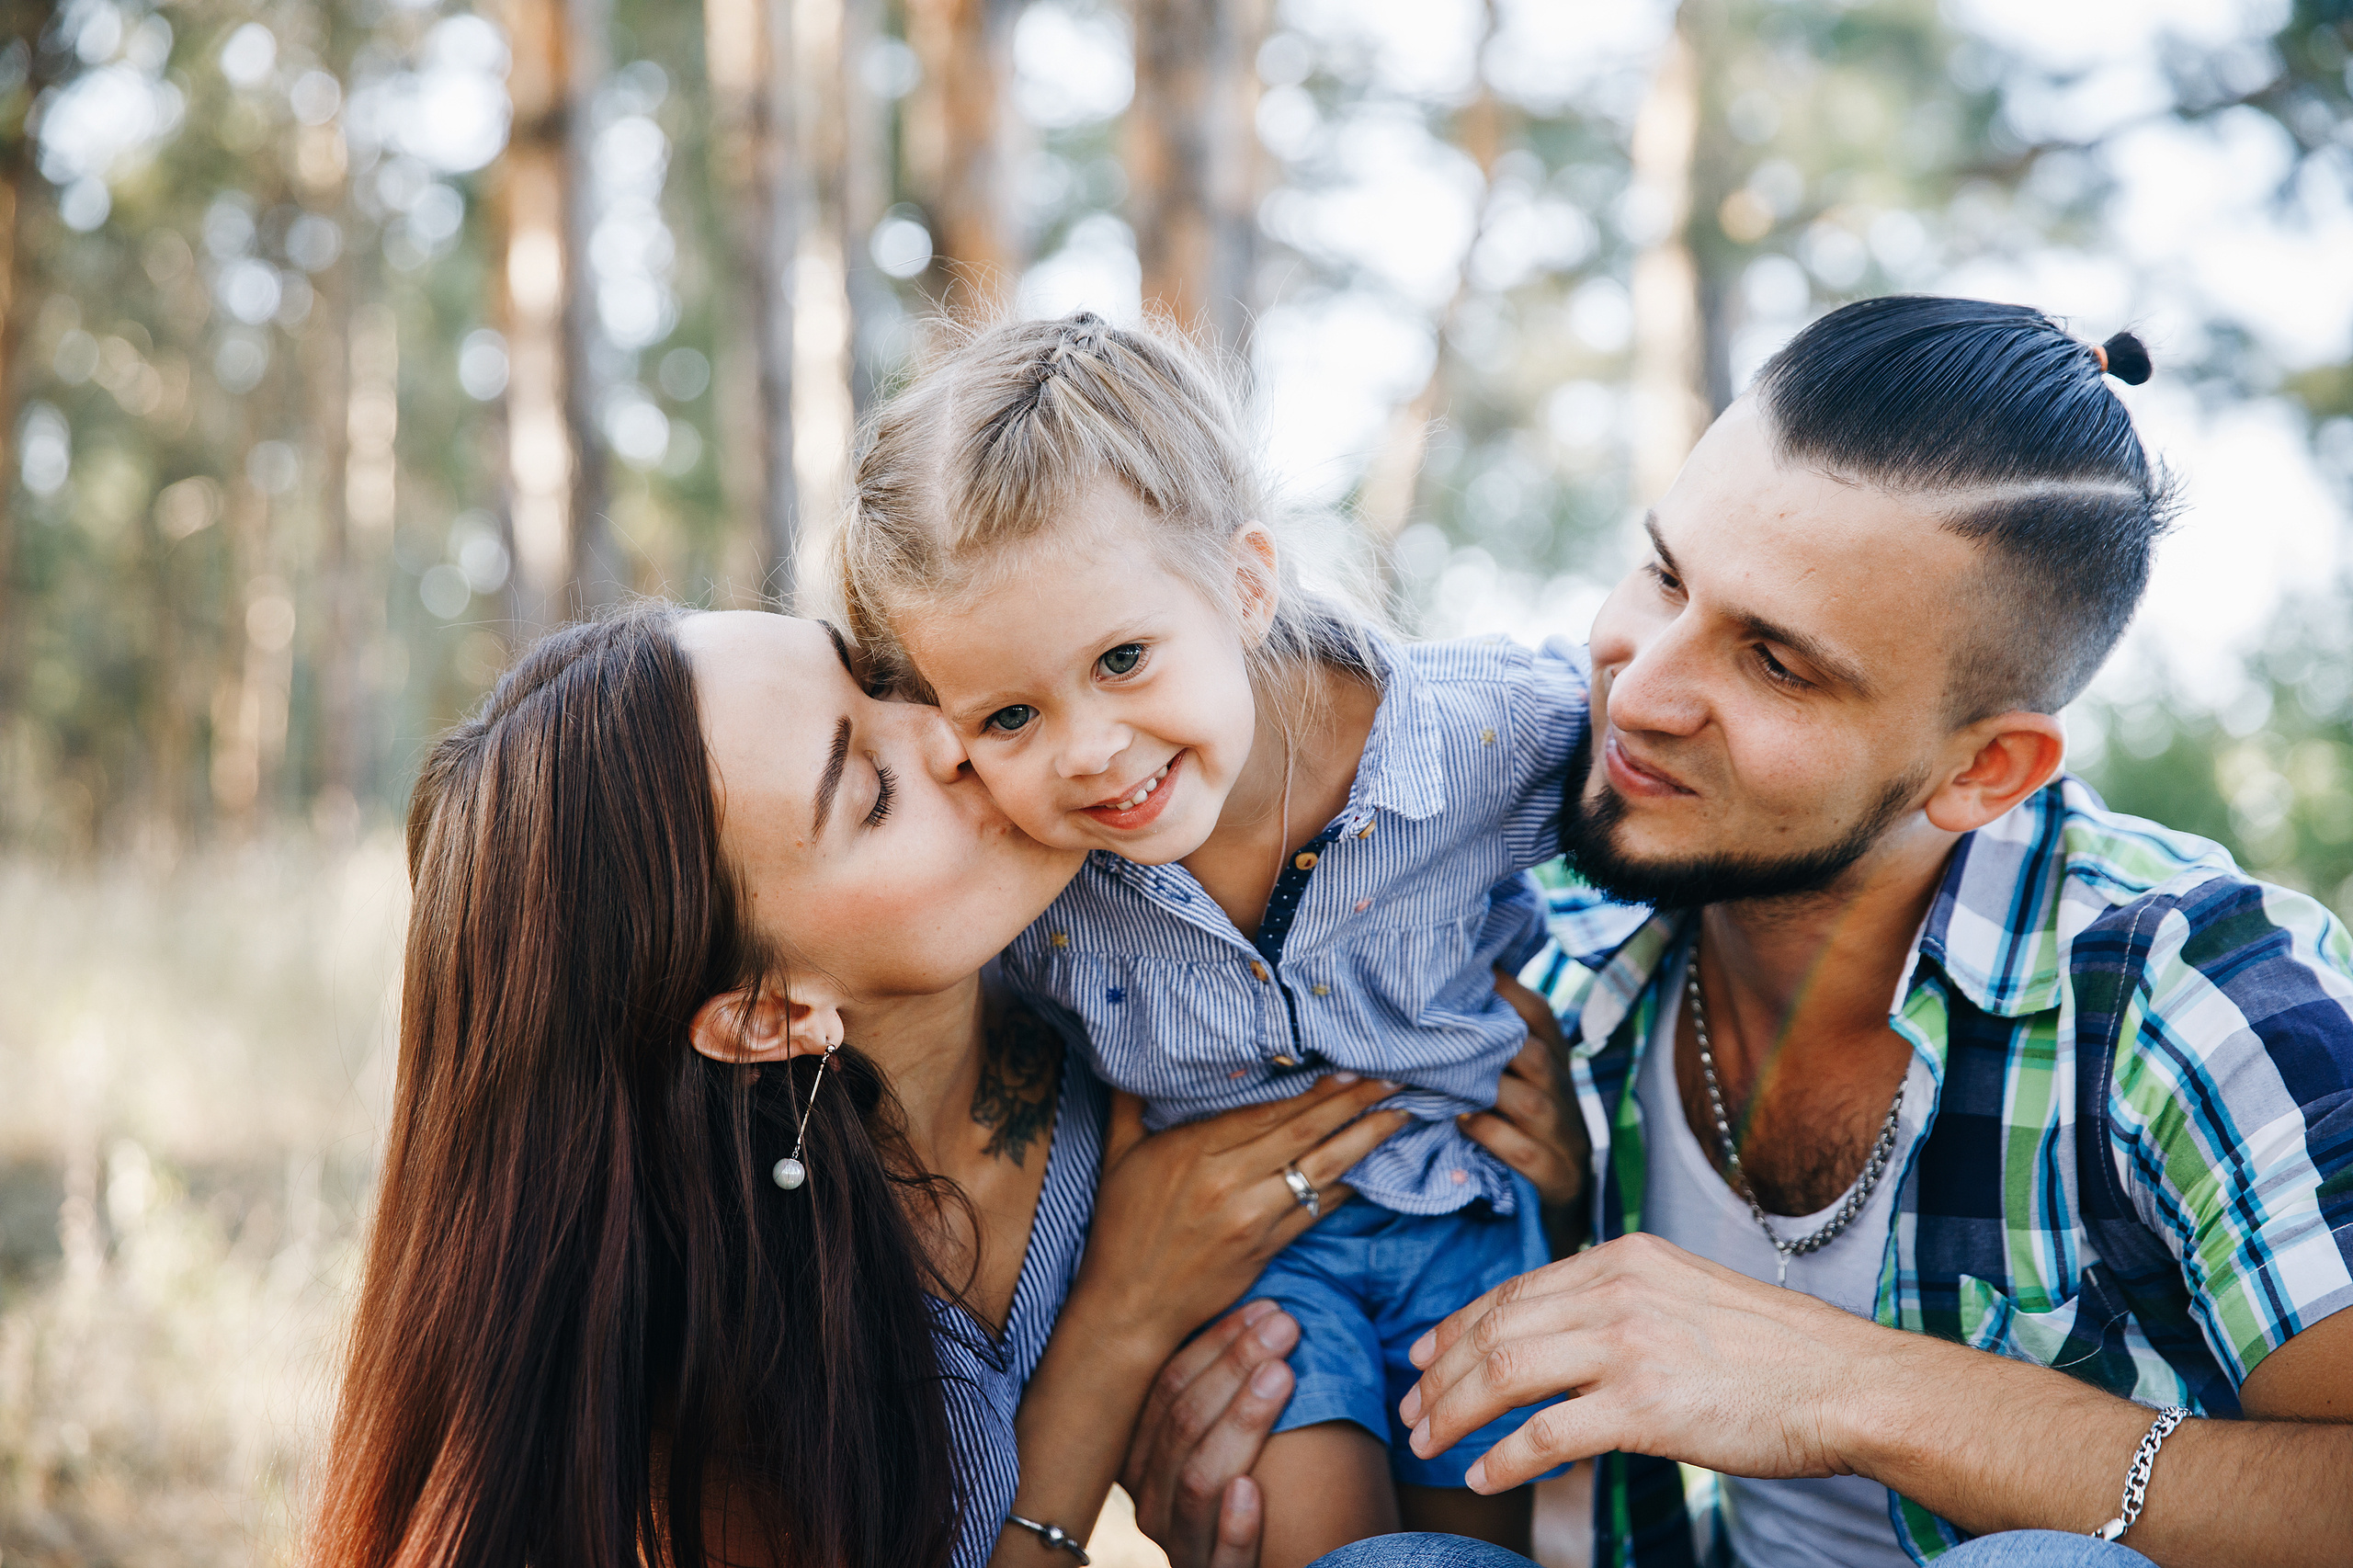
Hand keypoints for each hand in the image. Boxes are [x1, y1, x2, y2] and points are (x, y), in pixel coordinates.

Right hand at [1076, 1075, 1409, 1349]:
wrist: (1129, 1306)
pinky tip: (1371, 1171)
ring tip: (1399, 1116)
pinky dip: (1347, 1189)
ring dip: (1365, 1140)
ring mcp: (1251, 1217)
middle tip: (1393, 1080)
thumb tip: (1126, 1058)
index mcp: (1194, 1150)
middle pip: (1304, 1132)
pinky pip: (1317, 1211)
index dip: (1315, 1090)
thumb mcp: (1117, 1155)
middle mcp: (1228, 1180)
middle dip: (1353, 1103)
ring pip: (1320, 1169)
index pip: (1269, 1110)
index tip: (1349, 1068)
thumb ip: (1128, 1101)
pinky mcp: (1266, 1248)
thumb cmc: (1121, 1228)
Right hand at [1121, 1300, 1300, 1567]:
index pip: (1167, 1386)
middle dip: (1233, 1367)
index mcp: (1146, 1456)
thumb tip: (1264, 1312)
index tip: (1266, 1308)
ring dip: (1239, 1424)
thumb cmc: (1266, 1492)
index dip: (1216, 1343)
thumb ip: (1230, 1391)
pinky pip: (1220, 1560)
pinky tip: (1252, 1491)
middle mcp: (1151, 1500)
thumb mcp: (1234, 1439)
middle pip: (1180, 1424)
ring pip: (1195, 1481)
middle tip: (1283, 1327)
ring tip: (1280, 1377)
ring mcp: (1182, 1546)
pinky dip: (1234, 1526)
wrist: (1284, 1563)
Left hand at [1397, 1232, 1896, 1492]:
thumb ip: (1623, 1303)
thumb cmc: (1777, 1351)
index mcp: (1623, 1258)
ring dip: (1455, 1412)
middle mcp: (1616, 1290)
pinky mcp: (1644, 1406)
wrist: (1848, 1382)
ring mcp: (1628, 1345)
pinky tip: (1482, 1475)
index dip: (1458, 1324)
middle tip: (1410, 1408)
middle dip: (1440, 1373)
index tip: (1423, 1353)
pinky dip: (1502, 1457)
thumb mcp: (1686, 1294)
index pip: (1515, 1289)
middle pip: (1496, 1329)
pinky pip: (1545, 1434)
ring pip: (1505, 1373)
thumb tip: (1562, 1339)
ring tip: (1428, 1443)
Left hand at [1459, 969, 1586, 1211]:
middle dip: (1492, 1040)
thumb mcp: (1517, 1079)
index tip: (1465, 971)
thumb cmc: (1526, 1127)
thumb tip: (1443, 994)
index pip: (1539, 1014)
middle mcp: (1564, 1094)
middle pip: (1538, 1054)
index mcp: (1555, 1062)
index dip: (1506, 990)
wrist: (1564, 1199)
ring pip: (1533, 1102)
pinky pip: (1525, 1152)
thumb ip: (1491, 1043)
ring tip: (1442, 1079)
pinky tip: (1461, 1123)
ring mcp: (1564, 1137)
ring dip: (1487, 1088)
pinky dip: (1491, 1135)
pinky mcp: (1557, 1177)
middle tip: (1437, 1029)